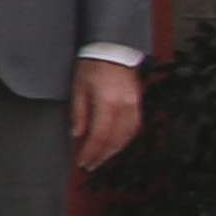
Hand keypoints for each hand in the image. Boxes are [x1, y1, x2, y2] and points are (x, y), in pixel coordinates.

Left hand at [75, 54, 145, 175]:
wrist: (112, 50)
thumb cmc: (92, 66)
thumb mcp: (78, 88)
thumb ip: (79, 113)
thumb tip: (77, 134)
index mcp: (107, 103)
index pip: (99, 136)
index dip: (90, 152)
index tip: (82, 161)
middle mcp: (124, 107)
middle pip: (114, 140)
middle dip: (101, 155)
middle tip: (90, 165)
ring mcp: (134, 106)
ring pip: (127, 136)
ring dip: (114, 150)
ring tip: (101, 158)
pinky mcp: (138, 104)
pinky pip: (134, 127)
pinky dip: (124, 139)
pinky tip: (115, 144)